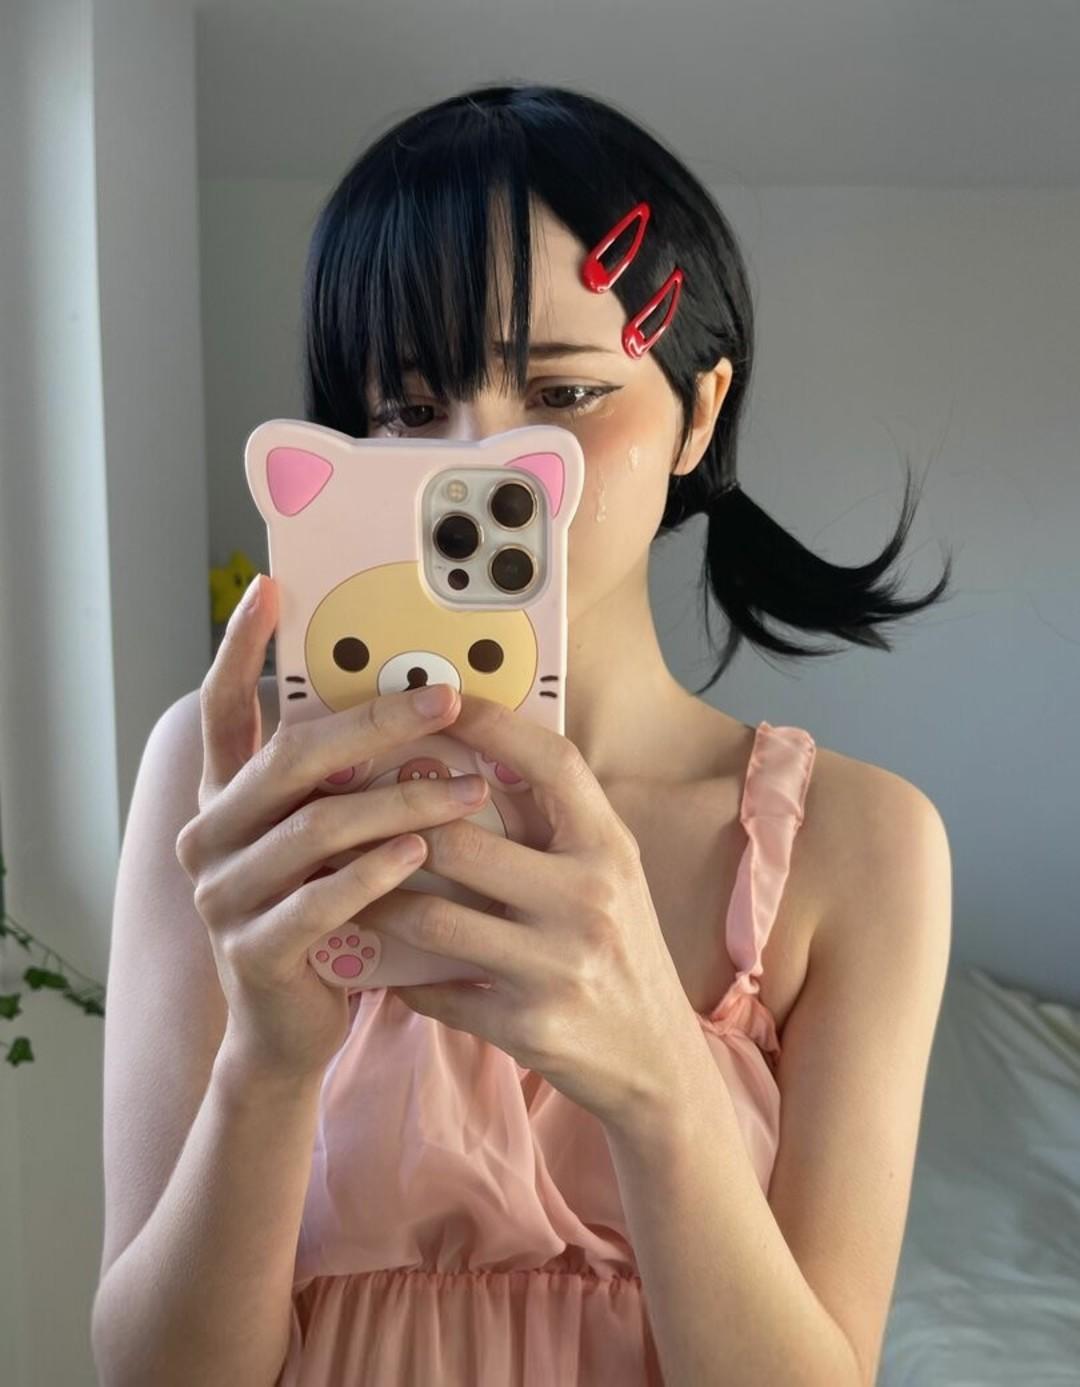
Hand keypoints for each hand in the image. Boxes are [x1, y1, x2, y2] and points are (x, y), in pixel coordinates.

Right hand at [174, 574, 484, 1084]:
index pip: (223, 710)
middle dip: (374, 723)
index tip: (267, 587)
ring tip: (466, 790)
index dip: (240, 648)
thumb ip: (342, 782)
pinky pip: (319, 900)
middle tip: (444, 699)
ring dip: (399, 804)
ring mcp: (223, 896)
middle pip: (292, 759)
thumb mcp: (327, 841)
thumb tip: (416, 702)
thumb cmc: (327, 916)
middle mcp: (211, 836)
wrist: (290, 1028)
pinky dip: (373, 874)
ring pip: (316, 828)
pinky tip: (421, 856)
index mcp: (227, 799)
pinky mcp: (253, 951)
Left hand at [365, 692, 701, 1127]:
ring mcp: (558, 967)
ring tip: (343, 887)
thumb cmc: (619, 950)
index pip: (552, 764)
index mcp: (610, 849)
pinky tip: (379, 964)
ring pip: (429, 920)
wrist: (657, 1064)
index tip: (440, 696)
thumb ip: (554, 823)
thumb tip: (474, 751)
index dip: (493, 723)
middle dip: (391, 829)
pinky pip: (434, 991)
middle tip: (344, 813)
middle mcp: (589, 900)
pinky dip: (400, 977)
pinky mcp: (528, 1028)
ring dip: (374, 903)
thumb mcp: (608, 876)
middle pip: (459, 843)